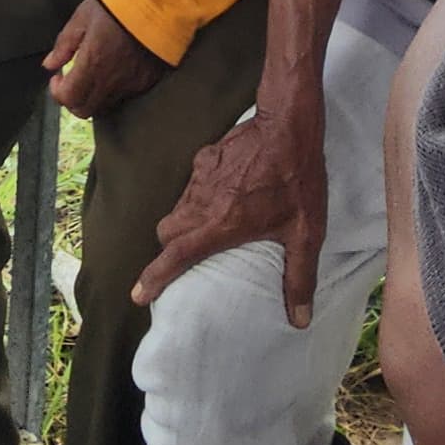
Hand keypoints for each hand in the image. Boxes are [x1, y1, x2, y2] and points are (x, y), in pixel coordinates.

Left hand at [42, 0, 167, 119]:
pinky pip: (124, 96)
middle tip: (71, 82)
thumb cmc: (115, 5)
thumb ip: (64, 45)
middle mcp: (110, 80)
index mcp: (92, 63)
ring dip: (92, 97)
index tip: (58, 76)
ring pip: (105, 106)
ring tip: (92, 76)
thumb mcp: (82, 18)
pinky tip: (112, 72)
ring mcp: (130, 84)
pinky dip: (112, 91)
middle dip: (72, 100)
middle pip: (85, 110)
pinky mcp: (145, 81)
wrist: (157, 2)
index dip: (57, 92)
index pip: (68, 98)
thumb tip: (49, 65)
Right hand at [131, 97, 326, 320]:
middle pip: (166, 232)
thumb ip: (300, 277)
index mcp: (222, 224)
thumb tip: (300, 320)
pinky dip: (199, 196)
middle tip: (185, 258)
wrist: (288, 124)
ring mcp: (200, 177)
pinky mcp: (204, 158)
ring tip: (209, 227)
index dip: (155, 277)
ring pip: (177, 208)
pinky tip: (225, 193)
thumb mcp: (306, 232)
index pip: (177, 256)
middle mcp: (203, 202)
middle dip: (169, 249)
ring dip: (185, 222)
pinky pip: (191, 184)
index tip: (138, 294)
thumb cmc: (298, 179)